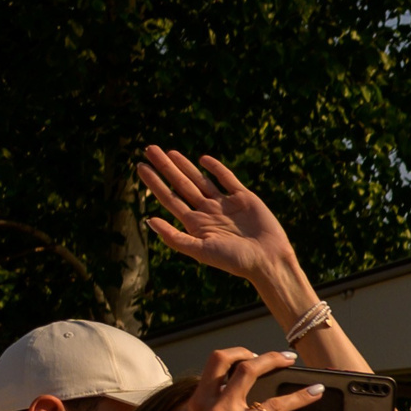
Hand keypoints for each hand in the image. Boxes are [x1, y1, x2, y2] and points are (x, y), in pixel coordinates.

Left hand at [138, 148, 301, 287]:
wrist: (269, 260)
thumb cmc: (236, 261)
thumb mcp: (202, 252)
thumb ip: (175, 237)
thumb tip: (149, 220)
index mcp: (196, 224)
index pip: (170, 198)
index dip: (154, 183)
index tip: (140, 167)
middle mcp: (208, 212)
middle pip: (181, 185)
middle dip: (165, 167)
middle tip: (149, 149)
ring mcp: (226, 204)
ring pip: (200, 180)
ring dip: (185, 166)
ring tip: (169, 151)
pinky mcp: (244, 198)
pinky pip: (227, 179)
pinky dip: (216, 169)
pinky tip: (203, 159)